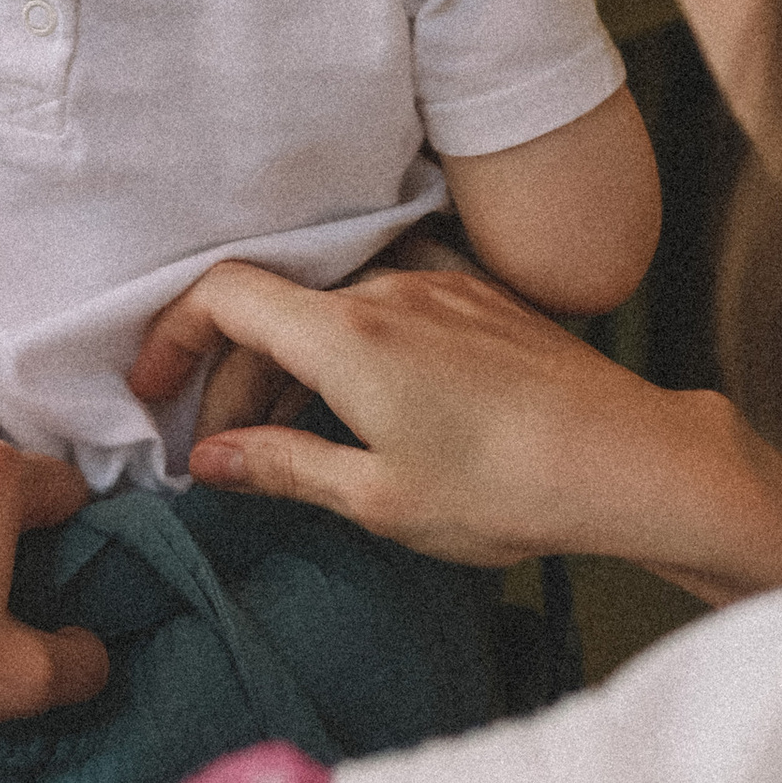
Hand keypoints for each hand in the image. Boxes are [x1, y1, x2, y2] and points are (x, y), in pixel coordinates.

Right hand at [128, 259, 630, 566]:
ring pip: (330, 311)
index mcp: (347, 332)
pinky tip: (363, 412)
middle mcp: (386, 287)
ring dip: (291, 369)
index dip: (172, 336)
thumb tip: (211, 458)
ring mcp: (437, 284)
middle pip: (273, 309)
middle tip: (222, 456)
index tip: (153, 392)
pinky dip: (348, 352)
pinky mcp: (477, 298)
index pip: (224, 294)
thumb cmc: (505, 487)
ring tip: (290, 444)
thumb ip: (283, 468)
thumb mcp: (377, 497)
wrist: (628, 458)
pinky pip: (385, 308)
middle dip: (231, 379)